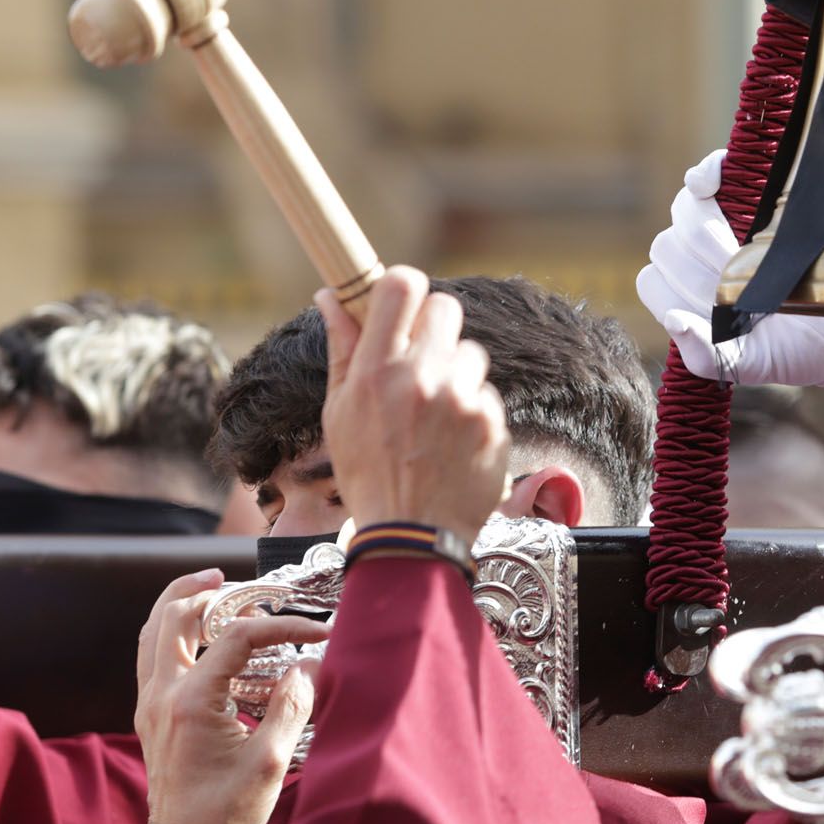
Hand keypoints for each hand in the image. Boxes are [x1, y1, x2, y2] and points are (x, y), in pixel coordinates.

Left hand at [131, 569, 327, 823]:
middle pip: (173, 616)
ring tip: (212, 588)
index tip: (318, 633)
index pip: (238, 637)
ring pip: (153, 632)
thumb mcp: (270, 762)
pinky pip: (152, 656)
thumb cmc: (224, 815)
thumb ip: (290, 705)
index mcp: (191, 702)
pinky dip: (172, 632)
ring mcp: (150, 705)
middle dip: (208, 590)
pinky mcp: (150, 717)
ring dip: (182, 604)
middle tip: (242, 582)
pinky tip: (201, 635)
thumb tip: (310, 664)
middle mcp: (162, 695)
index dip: (283, 626)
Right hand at [316, 265, 511, 533]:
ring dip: (456, 374)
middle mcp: (422, 377)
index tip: (400, 304)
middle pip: (445, 307)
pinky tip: (454, 441)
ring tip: (435, 416)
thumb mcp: (339, 413)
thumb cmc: (367, 474)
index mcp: (376, 371)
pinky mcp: (493, 421)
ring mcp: (462, 399)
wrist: (412, 537)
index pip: (401, 286)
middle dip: (433, 328)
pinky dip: (474, 411)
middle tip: (421, 361)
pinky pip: (486, 394)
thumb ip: (342, 350)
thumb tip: (330, 296)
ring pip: (471, 353)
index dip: (403, 287)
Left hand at [637, 151, 823, 451]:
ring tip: (738, 238)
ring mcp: (728, 226)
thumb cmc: (803, 351)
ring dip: (699, 219)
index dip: (669, 282)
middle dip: (690, 254)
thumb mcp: (750, 365)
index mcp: (696, 296)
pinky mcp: (757, 199)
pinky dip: (706, 171)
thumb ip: (706, 358)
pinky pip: (710, 173)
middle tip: (731, 263)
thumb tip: (673, 320)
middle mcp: (705, 259)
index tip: (700, 290)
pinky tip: (714, 179)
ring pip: (683, 209)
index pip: (653, 279)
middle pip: (668, 241)